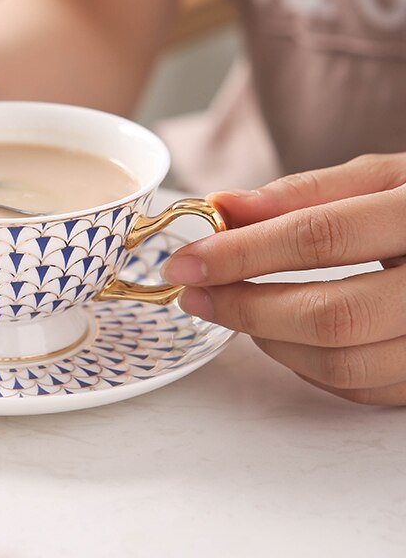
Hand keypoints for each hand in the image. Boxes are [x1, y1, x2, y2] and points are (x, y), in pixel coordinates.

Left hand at [163, 153, 405, 405]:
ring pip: (346, 363)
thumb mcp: (380, 178)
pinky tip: (280, 333)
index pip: (318, 238)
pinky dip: (307, 364)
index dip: (241, 253)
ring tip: (232, 308)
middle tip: (194, 292)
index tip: (184, 261)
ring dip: (269, 340)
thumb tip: (221, 208)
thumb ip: (302, 194)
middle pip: (331, 315)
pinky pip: (365, 387)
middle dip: (246, 307)